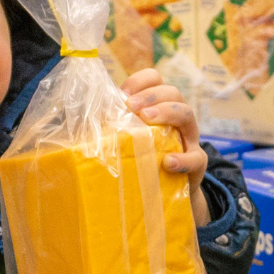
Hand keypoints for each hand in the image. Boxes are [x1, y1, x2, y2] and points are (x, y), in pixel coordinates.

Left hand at [122, 68, 211, 222]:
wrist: (164, 194)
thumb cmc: (140, 161)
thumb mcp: (126, 141)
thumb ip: (110, 128)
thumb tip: (77, 121)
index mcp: (158, 106)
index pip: (156, 79)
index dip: (141, 81)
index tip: (123, 95)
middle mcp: (177, 118)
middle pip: (173, 92)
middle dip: (151, 95)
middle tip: (132, 107)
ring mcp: (189, 139)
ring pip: (187, 114)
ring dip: (167, 112)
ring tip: (147, 120)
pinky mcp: (196, 164)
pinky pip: (196, 158)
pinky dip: (182, 158)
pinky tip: (167, 162)